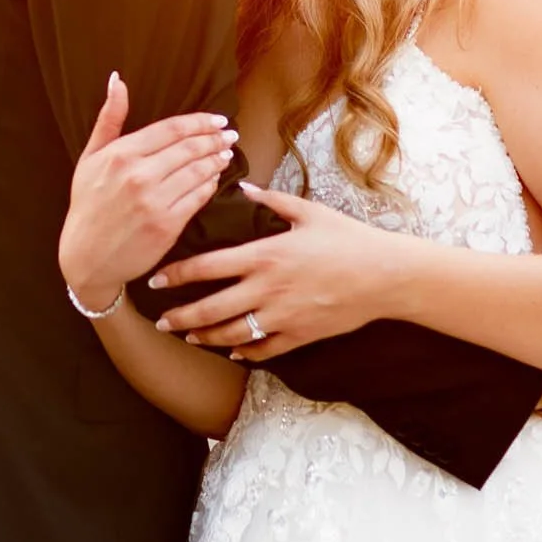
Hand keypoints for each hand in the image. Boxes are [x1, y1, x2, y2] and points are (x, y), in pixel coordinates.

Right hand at [59, 76, 237, 313]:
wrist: (86, 257)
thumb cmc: (88, 205)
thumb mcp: (90, 158)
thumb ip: (109, 118)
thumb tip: (117, 79)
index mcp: (121, 155)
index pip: (171, 129)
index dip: (199, 122)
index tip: (217, 119)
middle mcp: (139, 176)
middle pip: (189, 148)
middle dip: (214, 139)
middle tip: (229, 135)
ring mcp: (155, 202)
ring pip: (197, 172)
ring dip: (216, 160)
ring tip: (226, 154)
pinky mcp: (167, 226)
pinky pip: (197, 198)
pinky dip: (210, 185)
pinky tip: (215, 178)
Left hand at [147, 181, 384, 357]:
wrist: (385, 275)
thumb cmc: (347, 238)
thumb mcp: (308, 212)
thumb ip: (271, 200)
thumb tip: (242, 189)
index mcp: (265, 255)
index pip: (208, 267)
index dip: (177, 275)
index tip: (156, 278)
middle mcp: (268, 289)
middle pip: (211, 309)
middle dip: (181, 316)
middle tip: (160, 320)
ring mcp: (283, 316)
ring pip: (232, 335)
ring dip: (206, 337)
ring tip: (189, 335)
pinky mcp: (300, 335)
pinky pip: (264, 349)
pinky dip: (244, 352)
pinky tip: (232, 351)